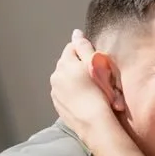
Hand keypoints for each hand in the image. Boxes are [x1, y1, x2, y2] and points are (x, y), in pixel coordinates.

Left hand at [50, 31, 120, 152]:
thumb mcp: (95, 64)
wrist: (95, 123)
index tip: (94, 62)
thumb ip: (84, 47)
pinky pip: (64, 94)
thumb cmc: (99, 92)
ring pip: (65, 79)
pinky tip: (84, 100)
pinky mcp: (58, 106)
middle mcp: (56, 76)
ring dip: (74, 80)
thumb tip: (76, 33)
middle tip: (94, 77)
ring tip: (90, 90)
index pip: (72, 48)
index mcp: (65, 63)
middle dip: (78, 66)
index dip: (84, 52)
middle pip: (67, 64)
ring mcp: (55, 93)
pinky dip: (72, 94)